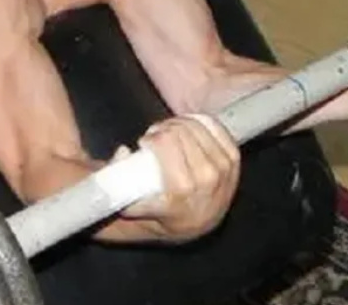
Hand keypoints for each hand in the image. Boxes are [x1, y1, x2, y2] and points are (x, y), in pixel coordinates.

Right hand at [116, 114, 240, 241]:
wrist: (193, 226)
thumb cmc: (159, 214)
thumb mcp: (128, 207)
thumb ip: (113, 185)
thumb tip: (123, 151)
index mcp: (179, 195)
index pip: (166, 148)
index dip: (152, 140)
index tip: (143, 143)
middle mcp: (205, 182)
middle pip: (180, 135)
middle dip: (162, 130)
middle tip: (154, 136)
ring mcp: (223, 172)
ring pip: (196, 129)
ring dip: (178, 124)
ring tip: (168, 132)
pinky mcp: (233, 162)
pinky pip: (217, 129)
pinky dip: (200, 122)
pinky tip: (188, 124)